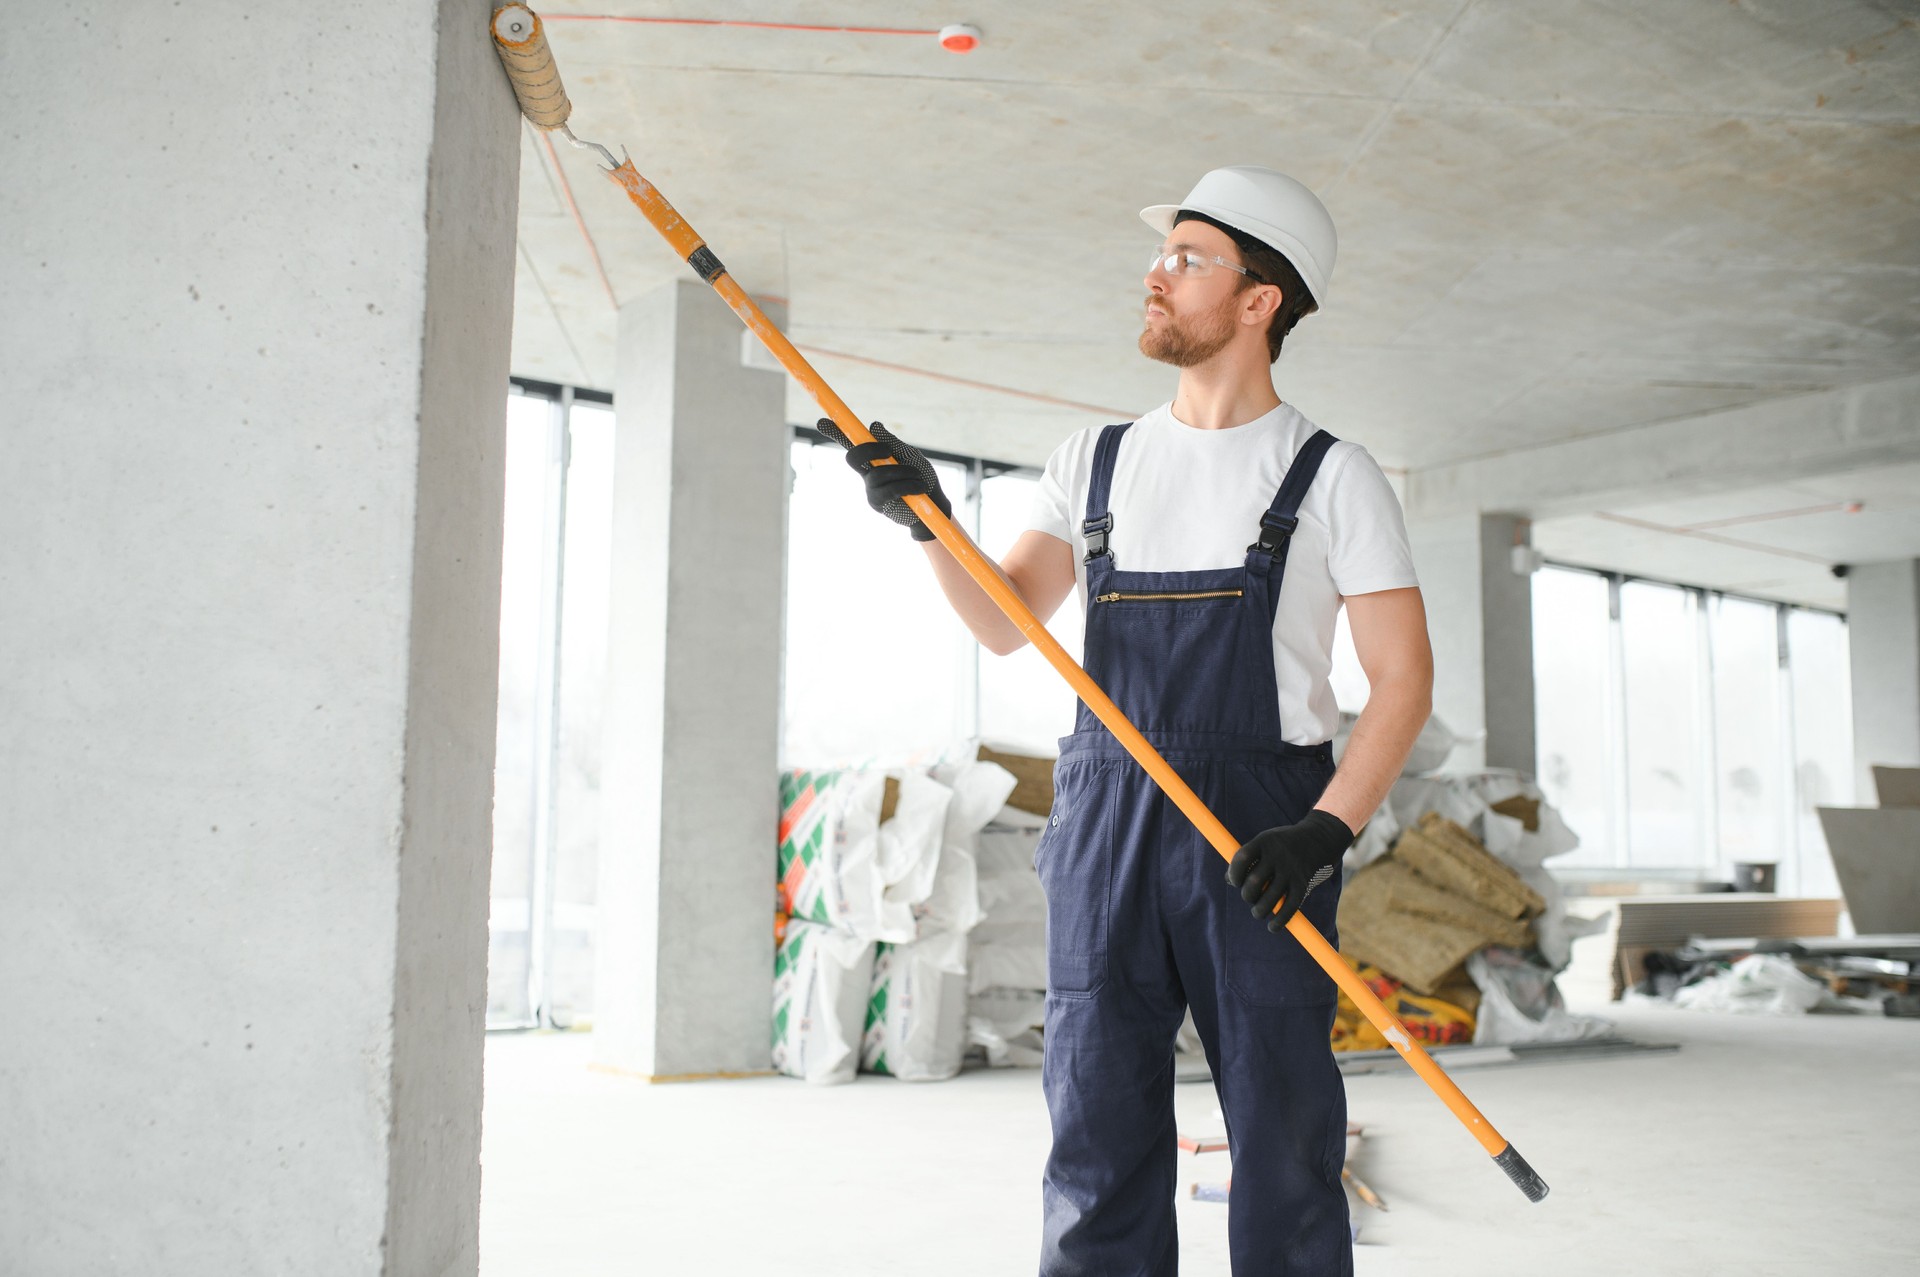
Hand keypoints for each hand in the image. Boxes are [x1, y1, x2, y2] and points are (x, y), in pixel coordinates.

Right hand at [816, 419, 951, 541]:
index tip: (822, 422)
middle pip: (853, 458)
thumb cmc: (921, 477)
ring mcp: (870, 489)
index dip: (836, 433)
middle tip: (889, 451)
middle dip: (870, 450)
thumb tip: (874, 426)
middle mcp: (867, 472)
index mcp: (873, 458)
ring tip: (918, 476)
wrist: (934, 505)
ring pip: (877, 474)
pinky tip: (919, 488)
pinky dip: (908, 485)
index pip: (852, 443)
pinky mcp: (877, 504)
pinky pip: (889, 490)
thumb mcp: (910, 456)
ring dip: (902, 472)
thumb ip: (893, 443)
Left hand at [1226, 810, 1353, 930]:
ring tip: (1258, 912)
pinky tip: (1272, 927)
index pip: (1242, 858)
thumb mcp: (1265, 841)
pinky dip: (1279, 921)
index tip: (1235, 882)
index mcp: (1264, 841)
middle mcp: (1278, 855)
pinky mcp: (1304, 883)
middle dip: (1247, 895)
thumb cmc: (1284, 843)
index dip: (1234, 874)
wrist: (1321, 837)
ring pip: (1270, 898)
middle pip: (1254, 882)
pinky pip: (1289, 906)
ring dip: (1259, 911)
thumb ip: (1248, 858)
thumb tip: (1228, 880)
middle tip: (1249, 897)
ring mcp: (1291, 870)